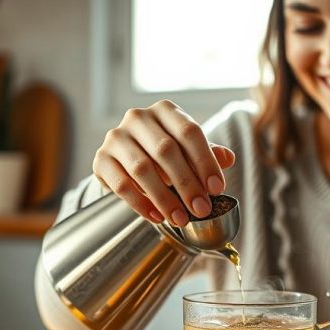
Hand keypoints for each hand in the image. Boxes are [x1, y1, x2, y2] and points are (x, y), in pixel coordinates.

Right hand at [92, 100, 235, 226]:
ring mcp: (116, 137)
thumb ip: (208, 154)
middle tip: (201, 209)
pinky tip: (157, 216)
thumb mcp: (188, 151)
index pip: (189, 132)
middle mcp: (138, 118)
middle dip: (187, 184)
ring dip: (165, 198)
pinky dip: (141, 204)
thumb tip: (228, 158)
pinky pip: (122, 184)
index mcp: (165, 110)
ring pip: (143, 169)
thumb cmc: (163, 155)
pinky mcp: (101, 159)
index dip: (205, 162)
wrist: (125, 161)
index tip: (217, 188)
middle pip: (166, 150)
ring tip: (181, 219)